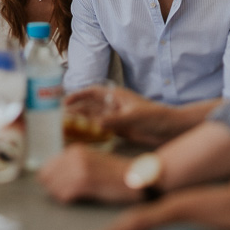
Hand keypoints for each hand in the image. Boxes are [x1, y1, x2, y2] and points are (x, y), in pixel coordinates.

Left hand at [38, 146, 137, 203]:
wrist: (136, 178)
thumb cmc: (114, 174)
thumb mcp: (91, 162)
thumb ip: (71, 166)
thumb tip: (47, 178)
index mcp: (75, 150)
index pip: (46, 168)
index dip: (51, 181)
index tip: (59, 188)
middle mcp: (74, 156)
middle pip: (46, 179)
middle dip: (54, 189)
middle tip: (68, 195)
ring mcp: (79, 167)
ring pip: (54, 188)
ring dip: (62, 196)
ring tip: (77, 198)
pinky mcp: (84, 181)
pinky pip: (64, 196)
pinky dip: (69, 201)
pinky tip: (81, 200)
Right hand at [65, 86, 181, 146]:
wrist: (170, 129)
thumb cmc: (156, 118)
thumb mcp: (134, 117)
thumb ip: (115, 120)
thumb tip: (96, 123)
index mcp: (116, 96)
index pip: (93, 92)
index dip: (78, 95)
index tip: (64, 101)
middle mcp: (114, 105)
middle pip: (90, 106)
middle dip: (75, 110)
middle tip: (58, 117)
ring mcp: (116, 117)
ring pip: (94, 118)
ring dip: (81, 121)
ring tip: (65, 127)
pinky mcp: (119, 129)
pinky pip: (101, 129)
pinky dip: (91, 131)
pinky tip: (82, 137)